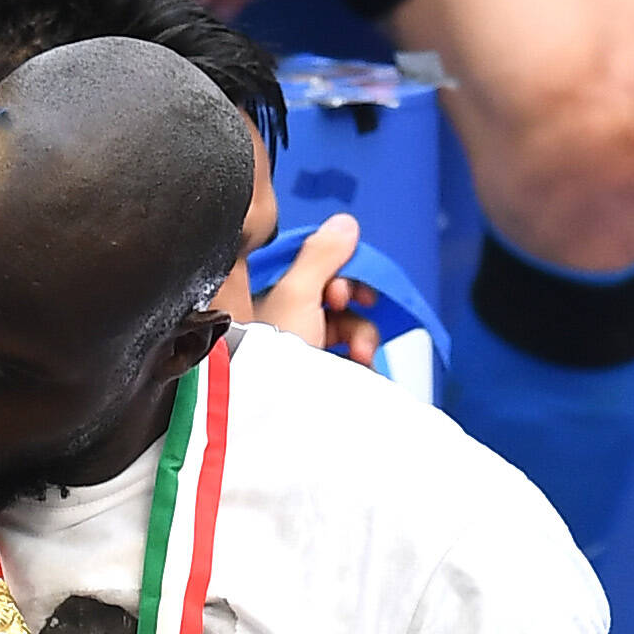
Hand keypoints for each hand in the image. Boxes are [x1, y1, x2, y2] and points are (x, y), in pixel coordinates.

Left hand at [253, 213, 383, 364]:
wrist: (273, 410)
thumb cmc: (272, 354)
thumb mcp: (297, 294)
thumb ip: (321, 256)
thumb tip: (344, 223)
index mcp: (276, 297)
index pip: (316, 271)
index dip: (338, 274)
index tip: (345, 288)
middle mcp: (288, 320)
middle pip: (337, 299)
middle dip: (352, 307)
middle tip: (348, 311)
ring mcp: (305, 348)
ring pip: (348, 327)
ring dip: (361, 335)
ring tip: (358, 353)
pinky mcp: (322, 374)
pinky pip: (351, 356)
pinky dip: (360, 359)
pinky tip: (359, 367)